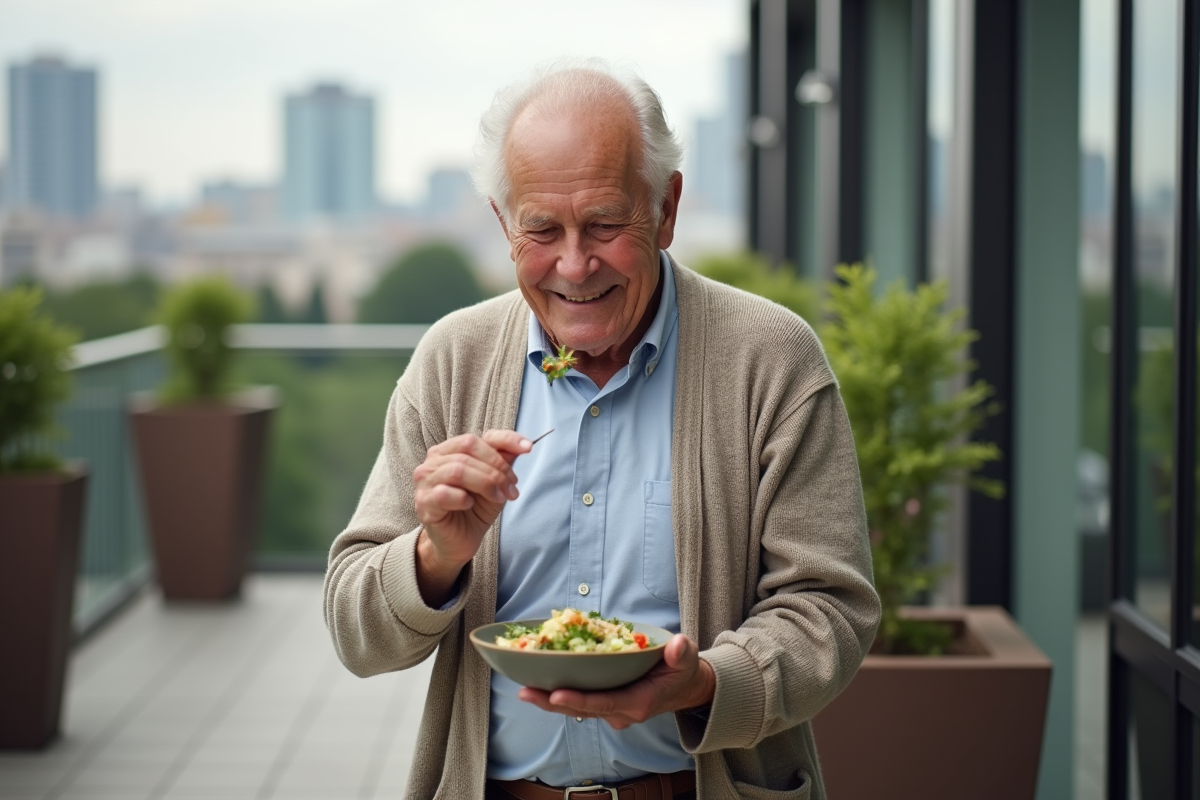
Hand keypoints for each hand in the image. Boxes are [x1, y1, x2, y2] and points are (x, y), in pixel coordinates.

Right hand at [413, 430, 530, 603]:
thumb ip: (504, 460)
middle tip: (512, 489)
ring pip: (458, 470)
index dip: (504, 439)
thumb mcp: (495, 481)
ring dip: (486, 484)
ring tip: (499, 498)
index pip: (476, 437)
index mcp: (448, 450)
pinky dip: (463, 499)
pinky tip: (469, 505)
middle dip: (497, 469)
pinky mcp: (424, 503)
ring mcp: (425, 481)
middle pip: (469, 450)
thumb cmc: (475, 508)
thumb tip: (525, 444)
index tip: (528, 448)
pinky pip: (445, 493)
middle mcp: (433, 461)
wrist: (460, 541)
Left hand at [517, 634, 715, 728]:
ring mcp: (610, 709)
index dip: (579, 700)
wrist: (683, 688)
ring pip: (575, 707)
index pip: (604, 703)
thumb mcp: (686, 660)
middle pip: (581, 708)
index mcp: (637, 702)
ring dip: (549, 700)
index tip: (556, 695)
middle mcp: (620, 711)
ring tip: (523, 689)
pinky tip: (537, 682)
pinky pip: (578, 699)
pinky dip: (557, 693)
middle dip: (552, 702)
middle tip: (525, 692)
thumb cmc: (681, 671)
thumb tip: (678, 645)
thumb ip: (681, 654)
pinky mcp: (603, 702)